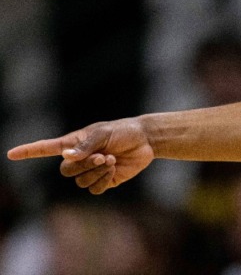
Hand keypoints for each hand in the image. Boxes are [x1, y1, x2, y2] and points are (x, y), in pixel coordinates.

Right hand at [6, 118, 154, 194]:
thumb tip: (68, 157)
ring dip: (96, 171)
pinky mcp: (103, 181)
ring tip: (111, 159)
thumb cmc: (123, 131)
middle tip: (102, 155)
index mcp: (74, 143)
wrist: (145, 141)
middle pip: (66, 171)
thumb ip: (86, 144)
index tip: (11, 154)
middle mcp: (79, 158)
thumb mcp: (104, 133)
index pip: (46, 149)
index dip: (29, 152)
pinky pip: (94, 189)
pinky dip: (103, 180)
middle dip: (84, 165)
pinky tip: (113, 170)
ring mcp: (90, 171)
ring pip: (80, 182)